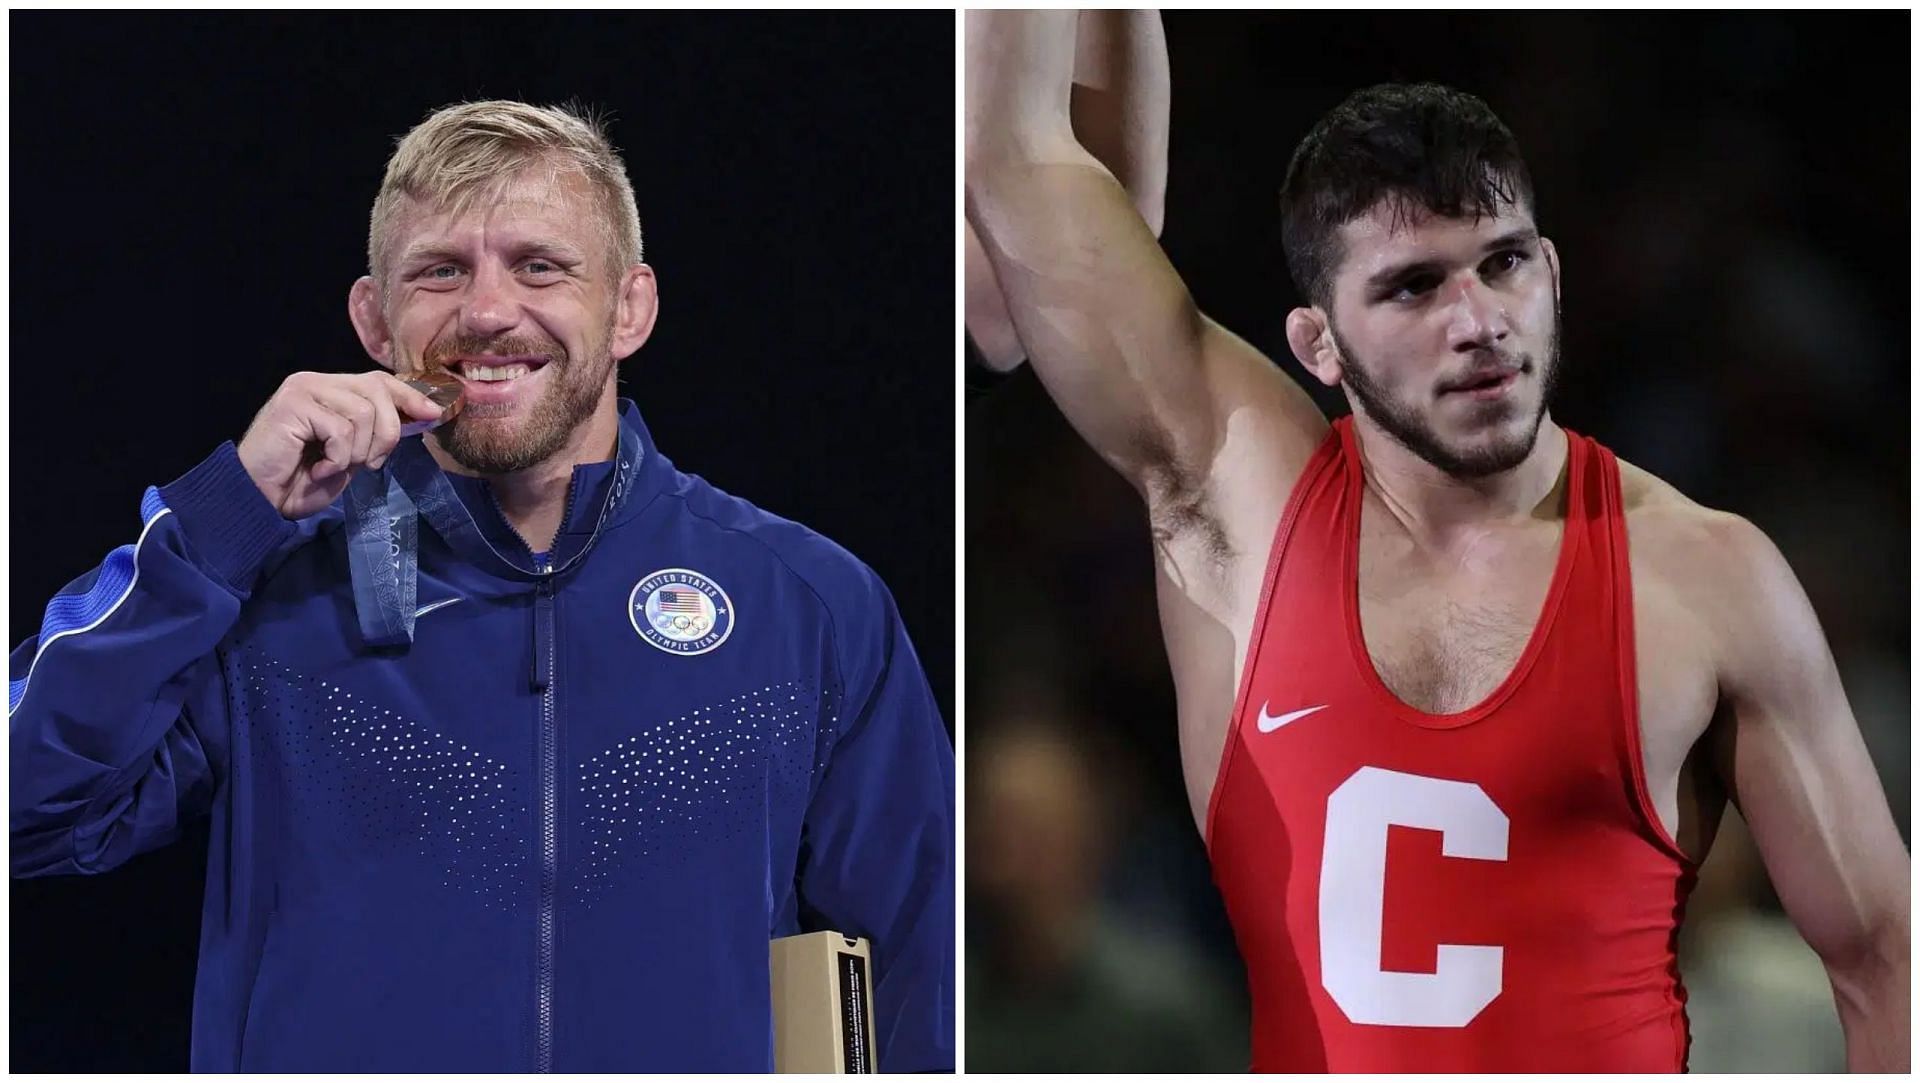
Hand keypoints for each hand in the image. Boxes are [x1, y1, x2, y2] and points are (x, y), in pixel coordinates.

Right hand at [236, 371, 448, 518]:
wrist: (262, 498)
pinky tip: (318, 469)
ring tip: (334, 466)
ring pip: (363, 413)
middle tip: (368, 463)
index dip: (410, 396)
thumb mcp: (352, 453)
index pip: (380, 381)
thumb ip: (375, 431)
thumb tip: (421, 414)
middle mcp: (317, 381)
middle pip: (378, 392)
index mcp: (331, 388)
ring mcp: (302, 389)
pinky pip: (340, 430)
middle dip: (386, 433)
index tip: (434, 414)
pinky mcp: (292, 404)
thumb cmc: (304, 479)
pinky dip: (337, 459)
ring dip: (357, 452)